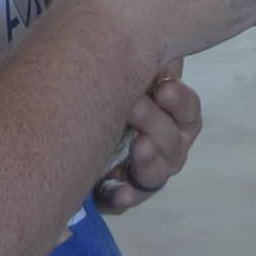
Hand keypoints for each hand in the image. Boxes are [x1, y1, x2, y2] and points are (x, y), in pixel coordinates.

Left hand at [95, 66, 200, 212]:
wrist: (68, 120)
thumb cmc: (105, 87)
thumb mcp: (128, 72)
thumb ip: (147, 65)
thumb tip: (163, 56)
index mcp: (169, 115)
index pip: (187, 112)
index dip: (180, 103)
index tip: (163, 89)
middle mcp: (163, 147)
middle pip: (173, 142)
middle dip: (156, 123)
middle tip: (135, 106)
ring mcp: (141, 171)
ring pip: (157, 173)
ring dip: (149, 159)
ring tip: (138, 146)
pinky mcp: (118, 190)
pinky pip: (127, 198)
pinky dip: (125, 196)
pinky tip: (120, 192)